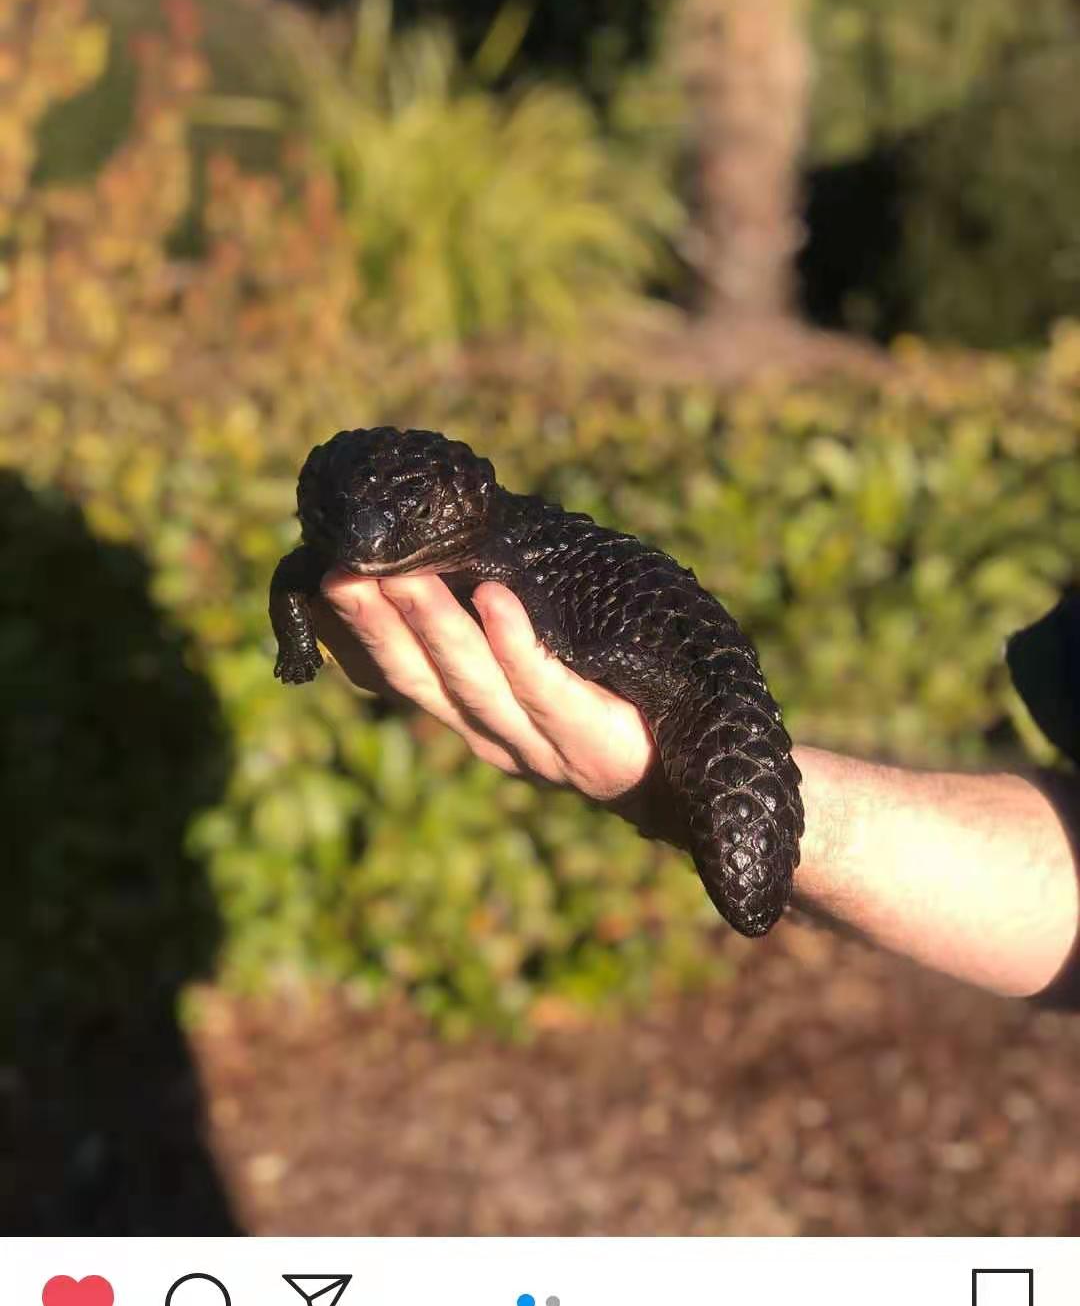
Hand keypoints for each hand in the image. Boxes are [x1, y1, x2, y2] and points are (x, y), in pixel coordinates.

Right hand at [314, 571, 656, 805]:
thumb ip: (498, 622)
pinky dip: (518, 645)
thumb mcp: (548, 656)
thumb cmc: (620, 690)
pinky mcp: (594, 745)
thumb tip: (458, 540)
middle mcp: (495, 736)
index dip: (361, 634)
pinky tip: (498, 599)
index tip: (325, 578)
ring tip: (407, 576)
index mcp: (475, 716)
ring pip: (475, 686)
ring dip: (437, 627)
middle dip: (381, 625)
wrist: (697, 766)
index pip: (402, 675)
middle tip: (344, 571)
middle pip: (425, 681)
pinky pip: (547, 691)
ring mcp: (541, 747)